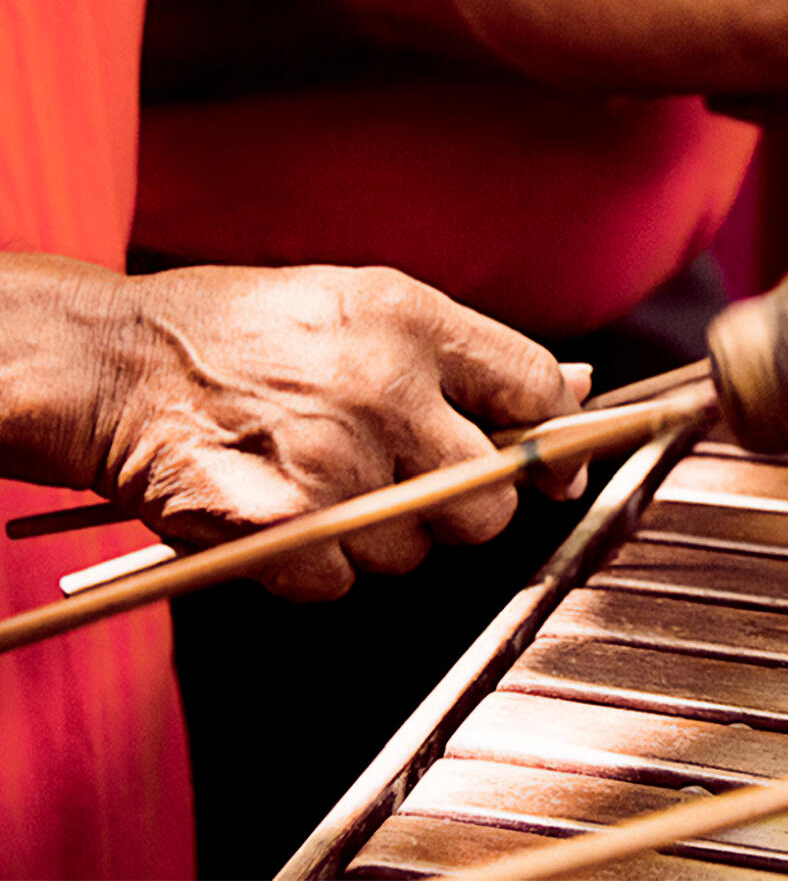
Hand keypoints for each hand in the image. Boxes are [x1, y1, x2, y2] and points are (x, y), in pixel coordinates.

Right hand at [3, 257, 587, 600]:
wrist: (112, 364)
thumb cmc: (244, 333)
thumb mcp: (365, 305)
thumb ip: (471, 353)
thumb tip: (574, 386)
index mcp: (412, 321)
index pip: (536, 392)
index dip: (558, 443)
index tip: (554, 470)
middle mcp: (382, 390)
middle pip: (487, 500)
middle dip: (460, 507)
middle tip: (406, 479)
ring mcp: (333, 464)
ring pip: (414, 551)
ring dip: (379, 538)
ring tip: (322, 479)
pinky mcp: (283, 529)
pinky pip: (344, 583)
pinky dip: (318, 566)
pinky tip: (285, 512)